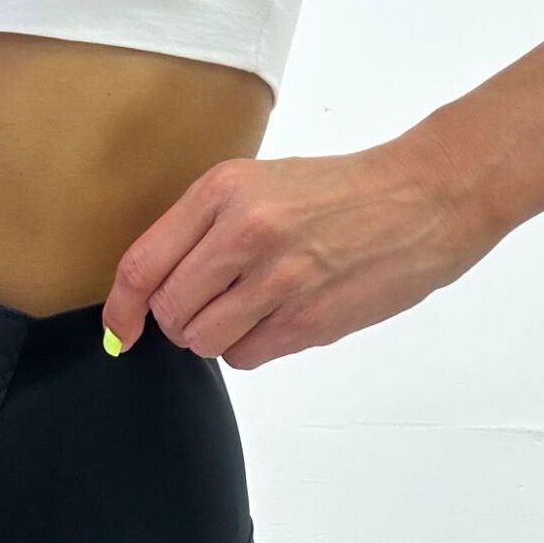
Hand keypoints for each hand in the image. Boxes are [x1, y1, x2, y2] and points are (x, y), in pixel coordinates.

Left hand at [100, 139, 496, 369]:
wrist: (424, 199)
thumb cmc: (341, 193)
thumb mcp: (260, 185)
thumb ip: (202, 231)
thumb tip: (146, 294)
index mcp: (224, 191)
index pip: (143, 265)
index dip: (121, 308)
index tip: (119, 330)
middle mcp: (244, 232)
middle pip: (170, 312)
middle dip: (182, 319)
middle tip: (216, 302)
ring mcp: (277, 279)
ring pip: (203, 342)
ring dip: (217, 337)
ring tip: (253, 307)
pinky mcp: (307, 319)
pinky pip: (246, 357)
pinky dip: (252, 348)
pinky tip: (281, 317)